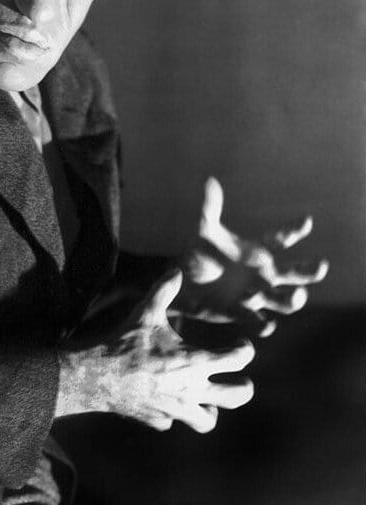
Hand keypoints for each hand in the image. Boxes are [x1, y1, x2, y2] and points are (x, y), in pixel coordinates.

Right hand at [55, 271, 254, 432]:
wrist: (99, 374)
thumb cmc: (126, 341)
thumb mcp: (146, 312)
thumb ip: (164, 290)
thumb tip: (176, 269)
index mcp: (196, 361)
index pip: (239, 360)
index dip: (245, 351)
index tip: (241, 346)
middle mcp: (192, 389)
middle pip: (237, 397)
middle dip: (243, 389)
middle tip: (241, 381)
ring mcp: (177, 409)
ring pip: (208, 420)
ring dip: (210, 408)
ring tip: (205, 397)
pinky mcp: (159, 419)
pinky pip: (174, 421)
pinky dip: (174, 413)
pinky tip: (166, 401)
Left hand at [176, 178, 328, 337]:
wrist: (185, 283)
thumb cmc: (201, 253)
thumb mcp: (205, 231)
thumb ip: (210, 209)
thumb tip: (210, 181)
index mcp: (259, 250)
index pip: (282, 239)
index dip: (294, 230)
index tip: (306, 220)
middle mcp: (264, 273)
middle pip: (295, 272)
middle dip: (309, 270)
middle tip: (320, 265)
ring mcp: (257, 295)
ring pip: (284, 300)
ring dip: (293, 299)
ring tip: (297, 296)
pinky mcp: (243, 313)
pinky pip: (258, 321)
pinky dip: (262, 323)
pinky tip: (265, 324)